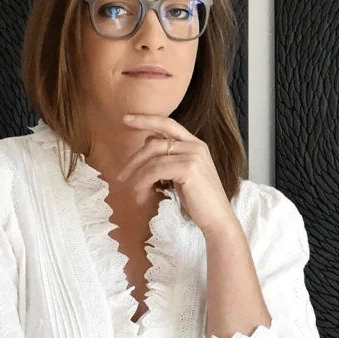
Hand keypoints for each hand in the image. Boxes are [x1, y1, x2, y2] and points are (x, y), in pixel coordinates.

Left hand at [118, 114, 237, 236]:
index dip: (146, 119)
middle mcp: (196, 146)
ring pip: (153, 159)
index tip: (126, 118)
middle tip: (120, 176)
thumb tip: (148, 143)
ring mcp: (193, 156)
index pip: (168, 124)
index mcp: (195, 144)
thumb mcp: (183, 174)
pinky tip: (141, 194)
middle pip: (154, 142)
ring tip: (133, 192)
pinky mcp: (189, 169)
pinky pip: (155, 170)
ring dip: (137, 176)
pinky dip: (143, 182)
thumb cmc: (199, 200)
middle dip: (134, 159)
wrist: (218, 219)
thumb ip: (169, 158)